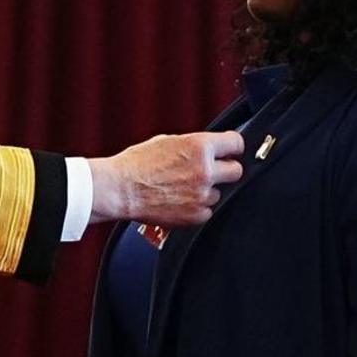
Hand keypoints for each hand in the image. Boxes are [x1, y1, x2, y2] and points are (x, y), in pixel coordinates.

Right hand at [91, 131, 247, 227]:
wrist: (120, 189)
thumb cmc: (137, 164)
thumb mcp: (167, 141)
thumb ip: (193, 145)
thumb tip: (208, 149)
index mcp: (200, 147)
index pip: (237, 143)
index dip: (233, 147)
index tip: (231, 151)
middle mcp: (205, 170)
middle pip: (236, 171)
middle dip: (226, 170)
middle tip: (212, 171)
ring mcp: (202, 195)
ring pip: (220, 193)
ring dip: (207, 191)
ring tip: (184, 188)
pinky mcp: (195, 216)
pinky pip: (207, 211)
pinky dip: (197, 208)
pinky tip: (181, 201)